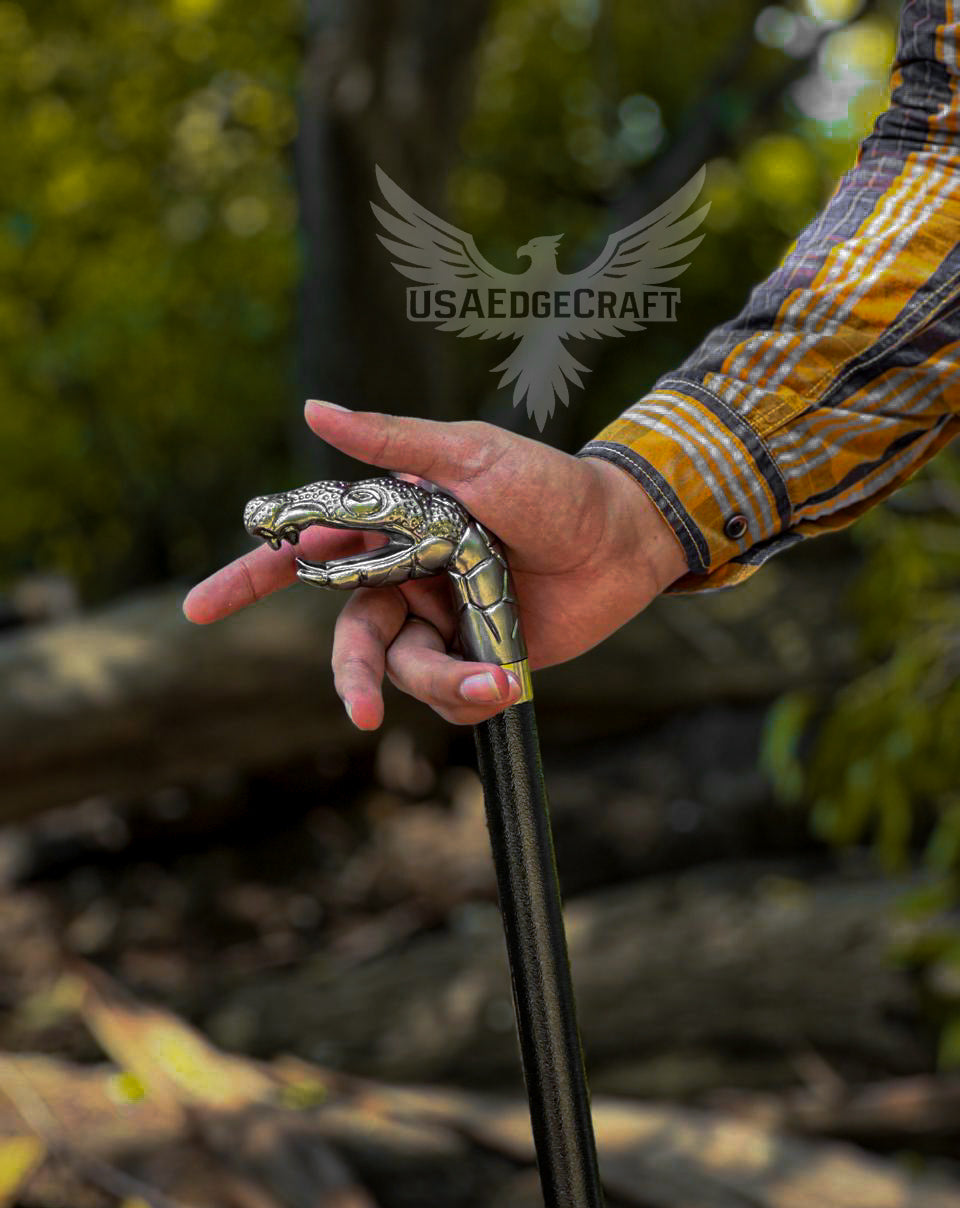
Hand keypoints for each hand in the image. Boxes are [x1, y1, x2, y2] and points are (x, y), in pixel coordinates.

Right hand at [183, 401, 686, 727]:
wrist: (623, 539)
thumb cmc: (551, 486)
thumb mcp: (472, 456)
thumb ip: (393, 441)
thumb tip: (313, 409)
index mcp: (392, 526)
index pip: (305, 551)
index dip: (252, 577)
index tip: (201, 608)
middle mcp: (406, 576)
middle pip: (347, 631)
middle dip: (348, 674)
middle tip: (358, 711)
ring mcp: (441, 620)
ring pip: (403, 670)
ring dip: (444, 680)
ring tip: (494, 677)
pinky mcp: (479, 656)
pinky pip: (450, 693)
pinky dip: (474, 693)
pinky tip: (507, 680)